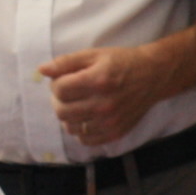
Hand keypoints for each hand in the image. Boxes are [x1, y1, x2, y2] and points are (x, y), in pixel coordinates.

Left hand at [39, 43, 171, 147]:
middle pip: (61, 111)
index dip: (56, 83)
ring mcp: (110, 122)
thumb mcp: (94, 54)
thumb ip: (66, 62)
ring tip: (77, 104)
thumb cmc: (122, 62)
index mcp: (98, 80)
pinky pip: (85, 140)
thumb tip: (42, 70)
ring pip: (70, 128)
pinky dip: (81, 130)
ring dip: (68, 116)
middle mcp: (104, 104)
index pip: (59, 90)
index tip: (64, 80)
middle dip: (58, 101)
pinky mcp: (116, 133)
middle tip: (67, 93)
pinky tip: (87, 117)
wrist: (153, 75)